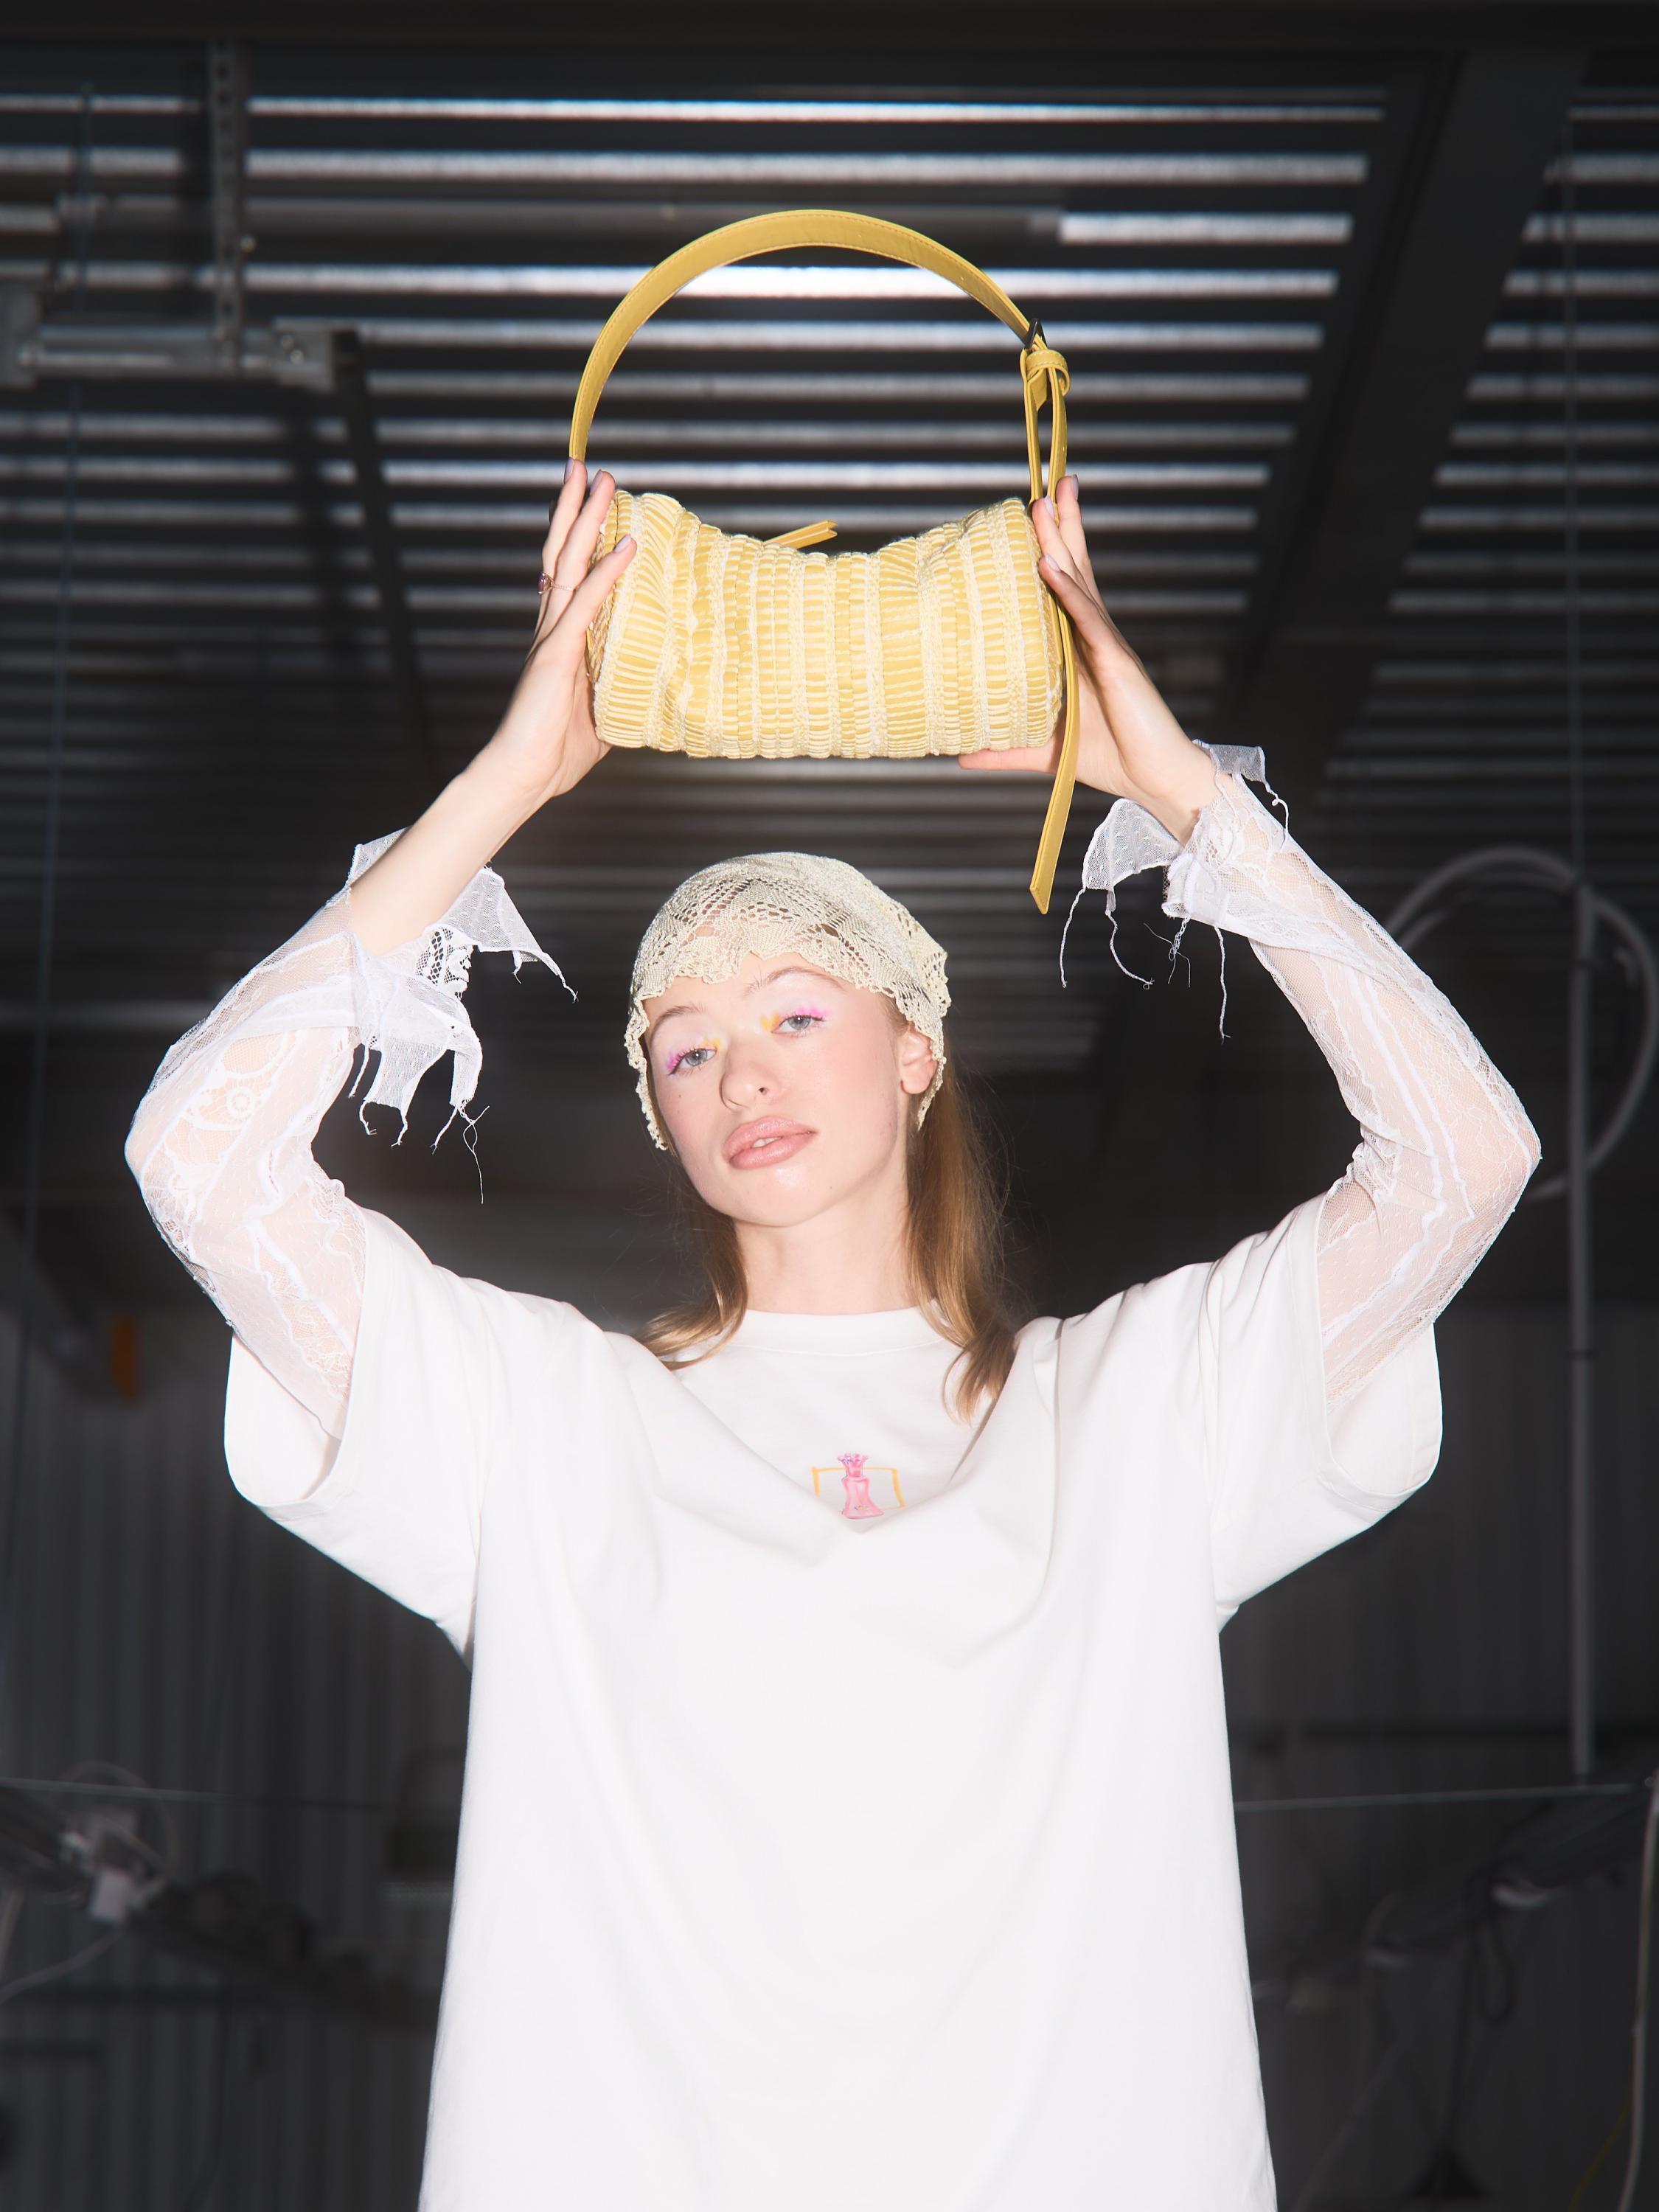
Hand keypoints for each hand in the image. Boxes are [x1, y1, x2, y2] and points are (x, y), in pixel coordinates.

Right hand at [475, 460, 636, 809]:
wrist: (523, 776)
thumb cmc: (556, 754)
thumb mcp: (603, 718)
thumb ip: (621, 697)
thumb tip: (652, 697)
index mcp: (558, 639)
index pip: (566, 574)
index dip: (577, 536)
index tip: (591, 503)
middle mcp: (551, 626)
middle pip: (560, 552)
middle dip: (575, 508)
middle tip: (588, 469)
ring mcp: (552, 635)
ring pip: (567, 562)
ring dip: (585, 518)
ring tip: (600, 479)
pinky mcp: (557, 652)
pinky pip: (586, 602)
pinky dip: (607, 572)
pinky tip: (627, 544)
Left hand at [956, 474, 1219, 839]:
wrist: (1155, 778)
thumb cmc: (1110, 757)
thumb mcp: (1045, 749)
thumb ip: (1005, 750)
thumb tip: (962, 756)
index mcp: (1079, 649)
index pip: (1062, 589)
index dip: (1049, 551)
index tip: (1028, 518)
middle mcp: (1094, 638)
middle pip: (1073, 570)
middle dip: (1059, 527)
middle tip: (1042, 486)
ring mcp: (1107, 645)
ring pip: (1080, 582)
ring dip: (1061, 540)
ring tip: (1044, 502)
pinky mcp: (1117, 662)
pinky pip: (1089, 619)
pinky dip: (1069, 590)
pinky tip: (1050, 564)